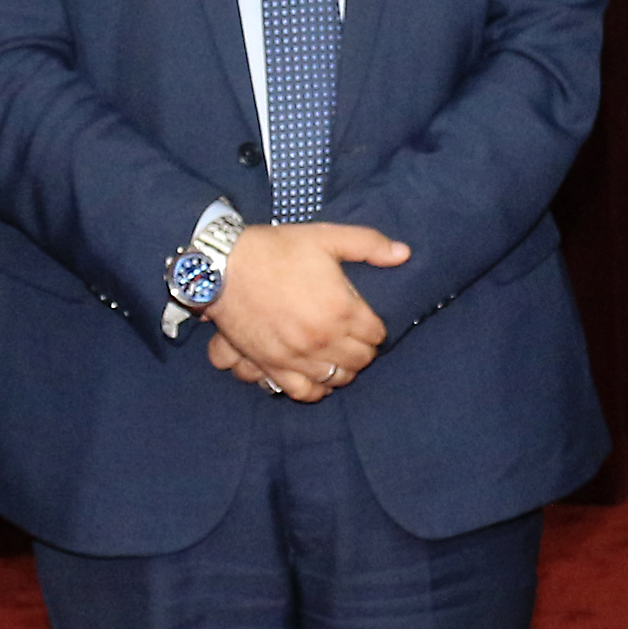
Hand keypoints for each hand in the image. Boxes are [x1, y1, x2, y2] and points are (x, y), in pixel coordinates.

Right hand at [204, 222, 405, 400]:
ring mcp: (296, 356)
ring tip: (339, 356)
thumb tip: (404, 254)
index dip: (376, 328)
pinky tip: (318, 376)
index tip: (368, 321)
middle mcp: (322, 338)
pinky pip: (304, 392)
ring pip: (337, 379)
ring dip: (343, 369)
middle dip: (364, 349)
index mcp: (341, 308)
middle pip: (361, 360)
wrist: (224, 266)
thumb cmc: (277, 249)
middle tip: (355, 338)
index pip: (377, 335)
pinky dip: (316, 389)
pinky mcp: (272, 366)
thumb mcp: (326, 236)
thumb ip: (369, 244)